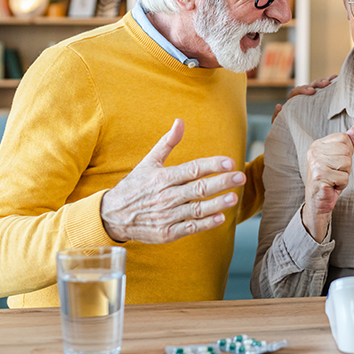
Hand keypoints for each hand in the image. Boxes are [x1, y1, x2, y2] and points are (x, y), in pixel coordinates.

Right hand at [100, 119, 244, 243]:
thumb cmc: (135, 186)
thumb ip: (167, 143)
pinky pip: (190, 228)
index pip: (192, 169)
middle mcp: (166, 196)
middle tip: (240, 176)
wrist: (112, 216)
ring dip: (217, 204)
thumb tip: (180, 122)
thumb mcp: (148, 162)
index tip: (229, 162)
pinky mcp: (167, 232)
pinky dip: (205, 224)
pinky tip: (220, 218)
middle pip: (198, 188)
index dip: (212, 165)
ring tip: (234, 197)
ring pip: (196, 209)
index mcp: (163, 178)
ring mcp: (166, 215)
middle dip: (221, 182)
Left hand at [272, 74, 337, 122]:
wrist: (293, 135)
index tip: (312, 92)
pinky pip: (323, 91)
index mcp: (292, 100)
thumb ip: (278, 115)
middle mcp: (302, 96)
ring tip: (332, 80)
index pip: (296, 91)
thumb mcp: (280, 123)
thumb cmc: (286, 128)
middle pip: (309, 86)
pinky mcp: (318, 100)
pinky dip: (328, 84)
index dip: (304, 90)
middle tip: (326, 84)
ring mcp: (311, 98)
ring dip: (324, 82)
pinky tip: (335, 79)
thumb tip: (279, 106)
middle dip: (317, 83)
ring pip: (317, 86)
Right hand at [302, 126, 353, 241]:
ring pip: (347, 164)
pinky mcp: (320, 177)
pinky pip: (344, 178)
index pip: (343, 138)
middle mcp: (314, 152)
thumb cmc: (328, 180)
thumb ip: (345, 144)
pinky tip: (331, 186)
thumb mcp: (337, 159)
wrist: (317, 202)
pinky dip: (342, 185)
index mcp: (317, 145)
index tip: (336, 163)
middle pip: (346, 151)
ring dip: (344, 175)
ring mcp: (316, 164)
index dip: (347, 152)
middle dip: (346, 165)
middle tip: (334, 173)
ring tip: (333, 179)